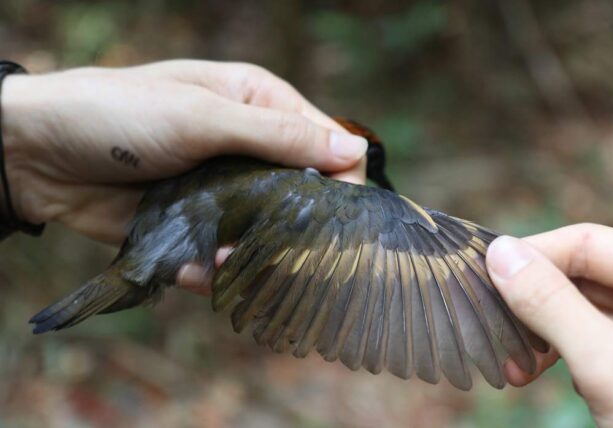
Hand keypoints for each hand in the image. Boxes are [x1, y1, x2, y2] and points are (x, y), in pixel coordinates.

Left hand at [1, 60, 366, 243]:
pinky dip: (214, 269)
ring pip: (264, 234)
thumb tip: (355, 153)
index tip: (343, 217)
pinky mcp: (194, 227)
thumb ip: (278, 137)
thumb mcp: (202, 117)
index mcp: (258, 105)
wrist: (35, 154)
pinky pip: (222, 258)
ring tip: (227, 258)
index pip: (324, 144)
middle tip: (282, 247)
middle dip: (295, 225)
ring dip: (253, 253)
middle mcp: (247, 149)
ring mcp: (221, 192)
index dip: (340, 179)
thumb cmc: (119, 113)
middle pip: (300, 195)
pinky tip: (198, 268)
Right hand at [486, 223, 612, 426]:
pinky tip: (541, 373)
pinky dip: (563, 354)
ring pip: (586, 309)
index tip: (481, 277)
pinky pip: (597, 340)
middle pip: (585, 275)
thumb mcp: (612, 368)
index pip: (589, 243)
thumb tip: (499, 253)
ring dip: (544, 334)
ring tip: (515, 366)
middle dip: (534, 305)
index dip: (531, 257)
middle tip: (494, 331)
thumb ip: (552, 305)